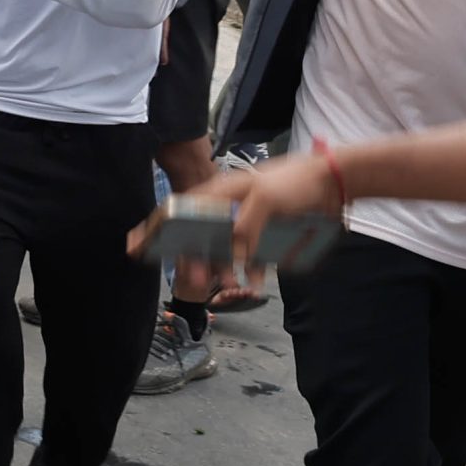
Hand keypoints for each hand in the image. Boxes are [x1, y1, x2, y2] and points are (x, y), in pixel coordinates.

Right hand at [125, 154, 343, 287]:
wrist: (333, 181)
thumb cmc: (296, 182)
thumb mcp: (266, 199)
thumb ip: (245, 226)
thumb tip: (232, 255)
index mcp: (220, 192)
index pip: (178, 209)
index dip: (153, 227)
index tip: (132, 246)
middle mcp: (227, 206)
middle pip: (197, 236)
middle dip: (194, 259)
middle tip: (197, 280)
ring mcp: (246, 220)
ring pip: (224, 249)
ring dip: (224, 268)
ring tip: (230, 284)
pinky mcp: (265, 232)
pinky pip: (251, 255)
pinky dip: (253, 269)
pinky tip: (258, 281)